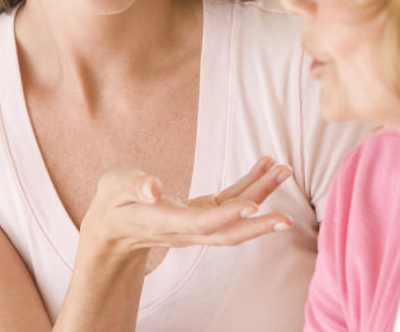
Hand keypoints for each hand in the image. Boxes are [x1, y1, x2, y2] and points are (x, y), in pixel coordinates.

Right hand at [80, 156, 293, 258]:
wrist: (112, 229)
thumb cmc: (112, 203)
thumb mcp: (114, 189)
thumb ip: (134, 186)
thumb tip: (154, 187)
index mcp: (165, 222)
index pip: (202, 223)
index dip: (229, 215)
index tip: (255, 206)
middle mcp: (186, 230)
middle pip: (227, 232)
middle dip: (258, 223)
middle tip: (288, 215)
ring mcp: (196, 226)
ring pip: (234, 218)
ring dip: (261, 197)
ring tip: (283, 171)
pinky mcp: (202, 216)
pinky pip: (230, 204)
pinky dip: (248, 187)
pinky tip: (265, 168)